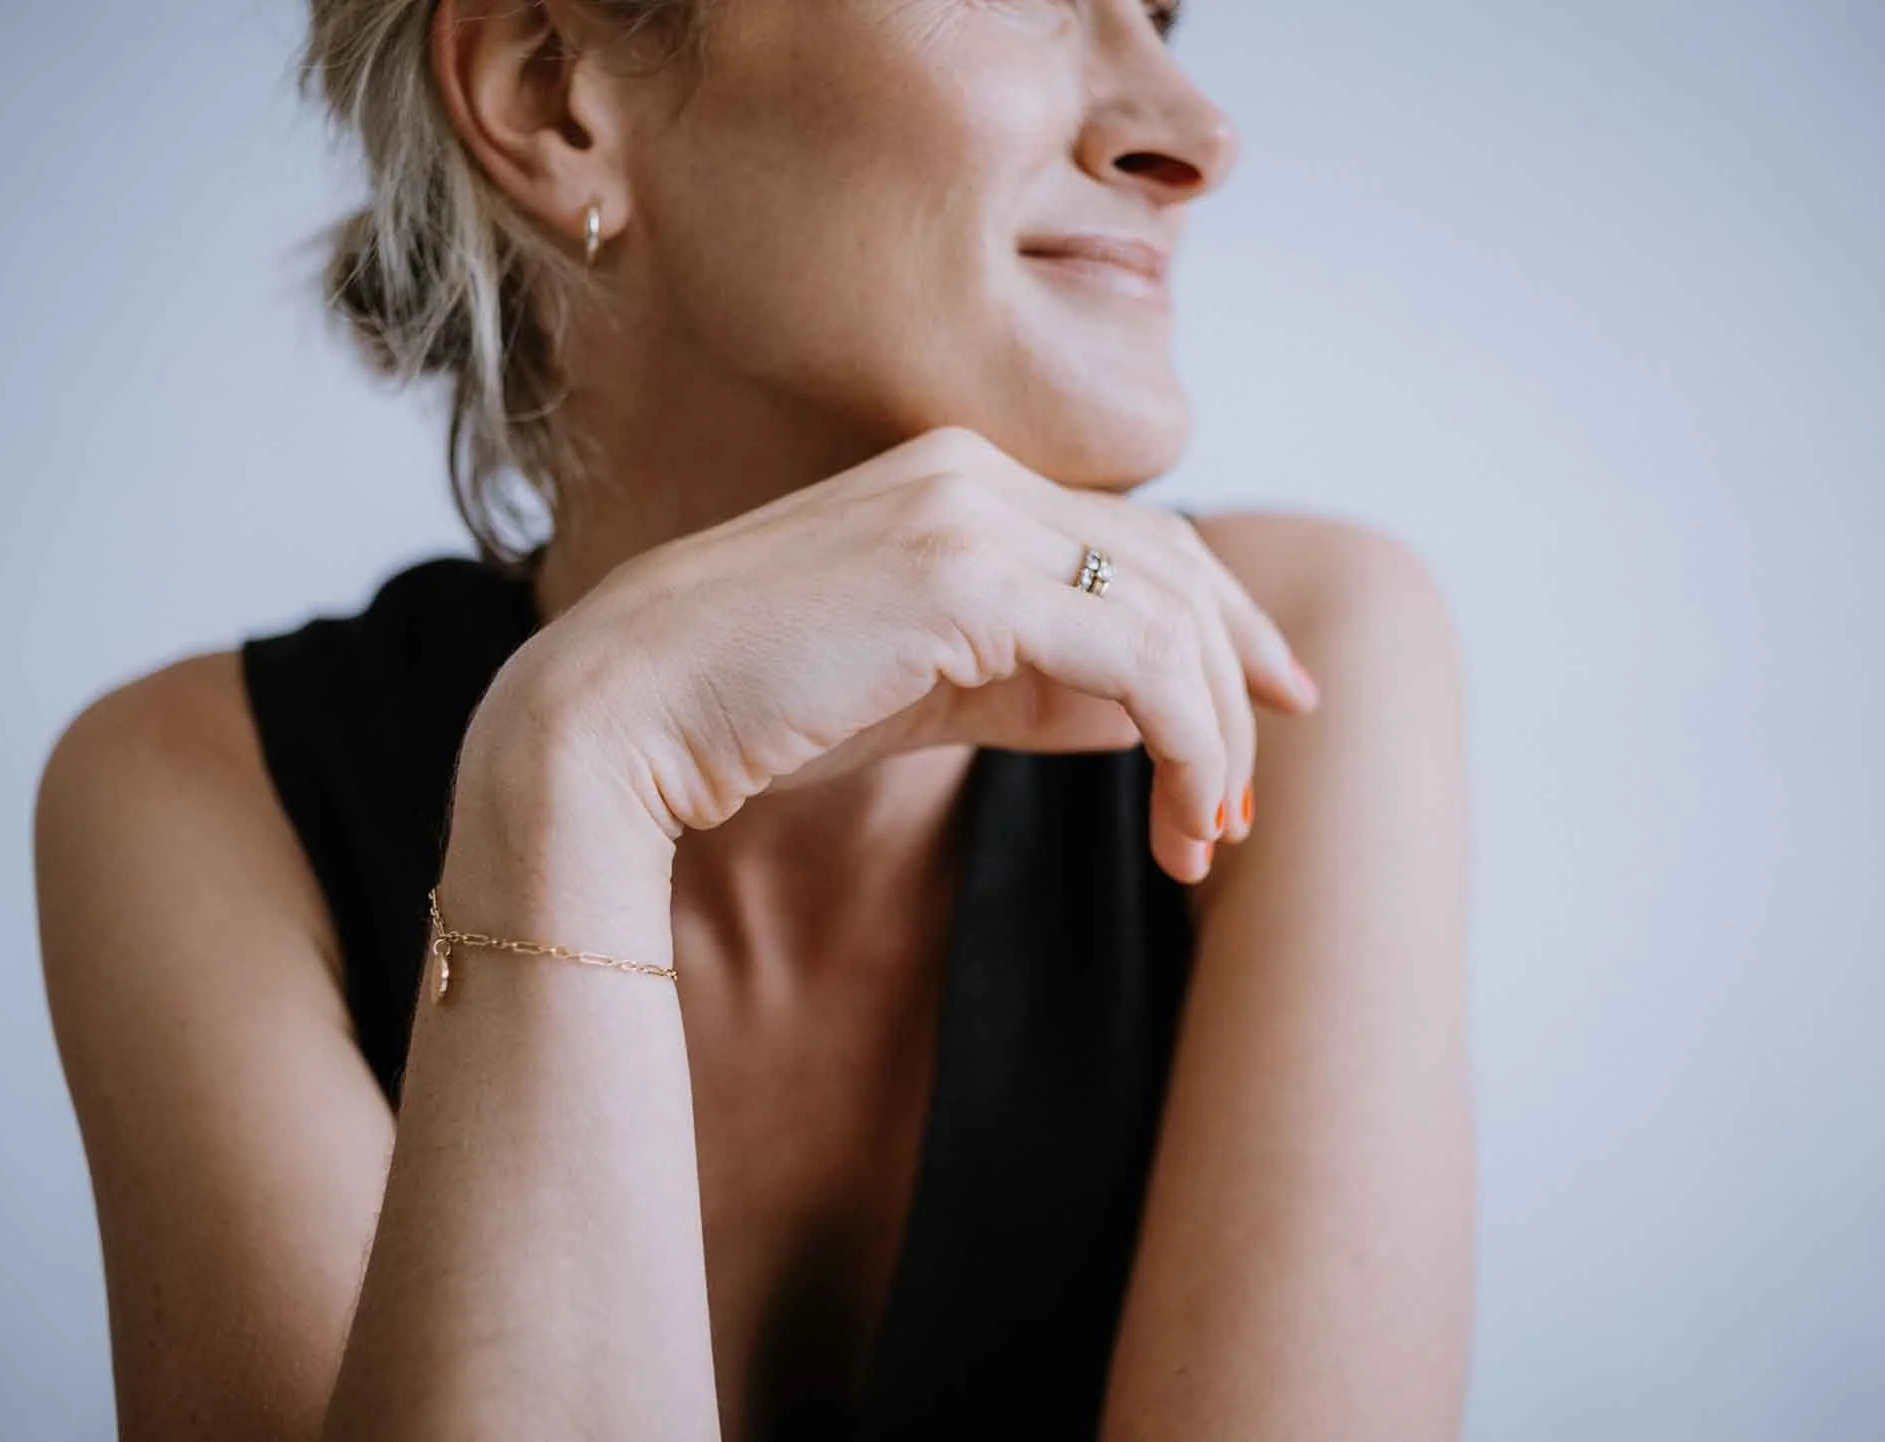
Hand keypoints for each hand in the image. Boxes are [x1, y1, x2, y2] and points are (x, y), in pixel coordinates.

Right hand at [487, 426, 1317, 884]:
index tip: (1266, 708)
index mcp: (955, 478)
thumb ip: (1029, 680)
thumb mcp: (920, 688)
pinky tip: (1179, 816)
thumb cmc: (750, 713)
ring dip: (1213, 736)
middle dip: (1235, 685)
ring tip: (1206, 840)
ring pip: (1167, 614)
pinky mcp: (962, 579)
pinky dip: (1185, 741)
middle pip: (1173, 567)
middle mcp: (971, 472)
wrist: (618, 720)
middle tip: (1243, 810)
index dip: (1220, 624)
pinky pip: (1136, 656)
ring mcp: (966, 514)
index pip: (1135, 538)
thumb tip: (1142, 710)